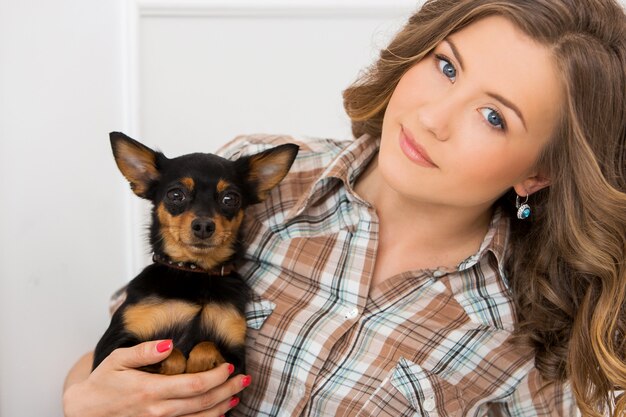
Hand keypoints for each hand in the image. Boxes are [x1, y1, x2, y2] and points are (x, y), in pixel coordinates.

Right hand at [63, 340, 249, 416]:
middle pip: (202, 403)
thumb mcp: (117, 359)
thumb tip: (168, 345)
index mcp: (150, 391)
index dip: (216, 377)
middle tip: (244, 379)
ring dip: (222, 408)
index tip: (229, 366)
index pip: (193, 385)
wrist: (84, 412)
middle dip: (227, 390)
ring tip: (236, 395)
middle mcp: (157, 412)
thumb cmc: (102, 383)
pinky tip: (218, 413)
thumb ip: (144, 351)